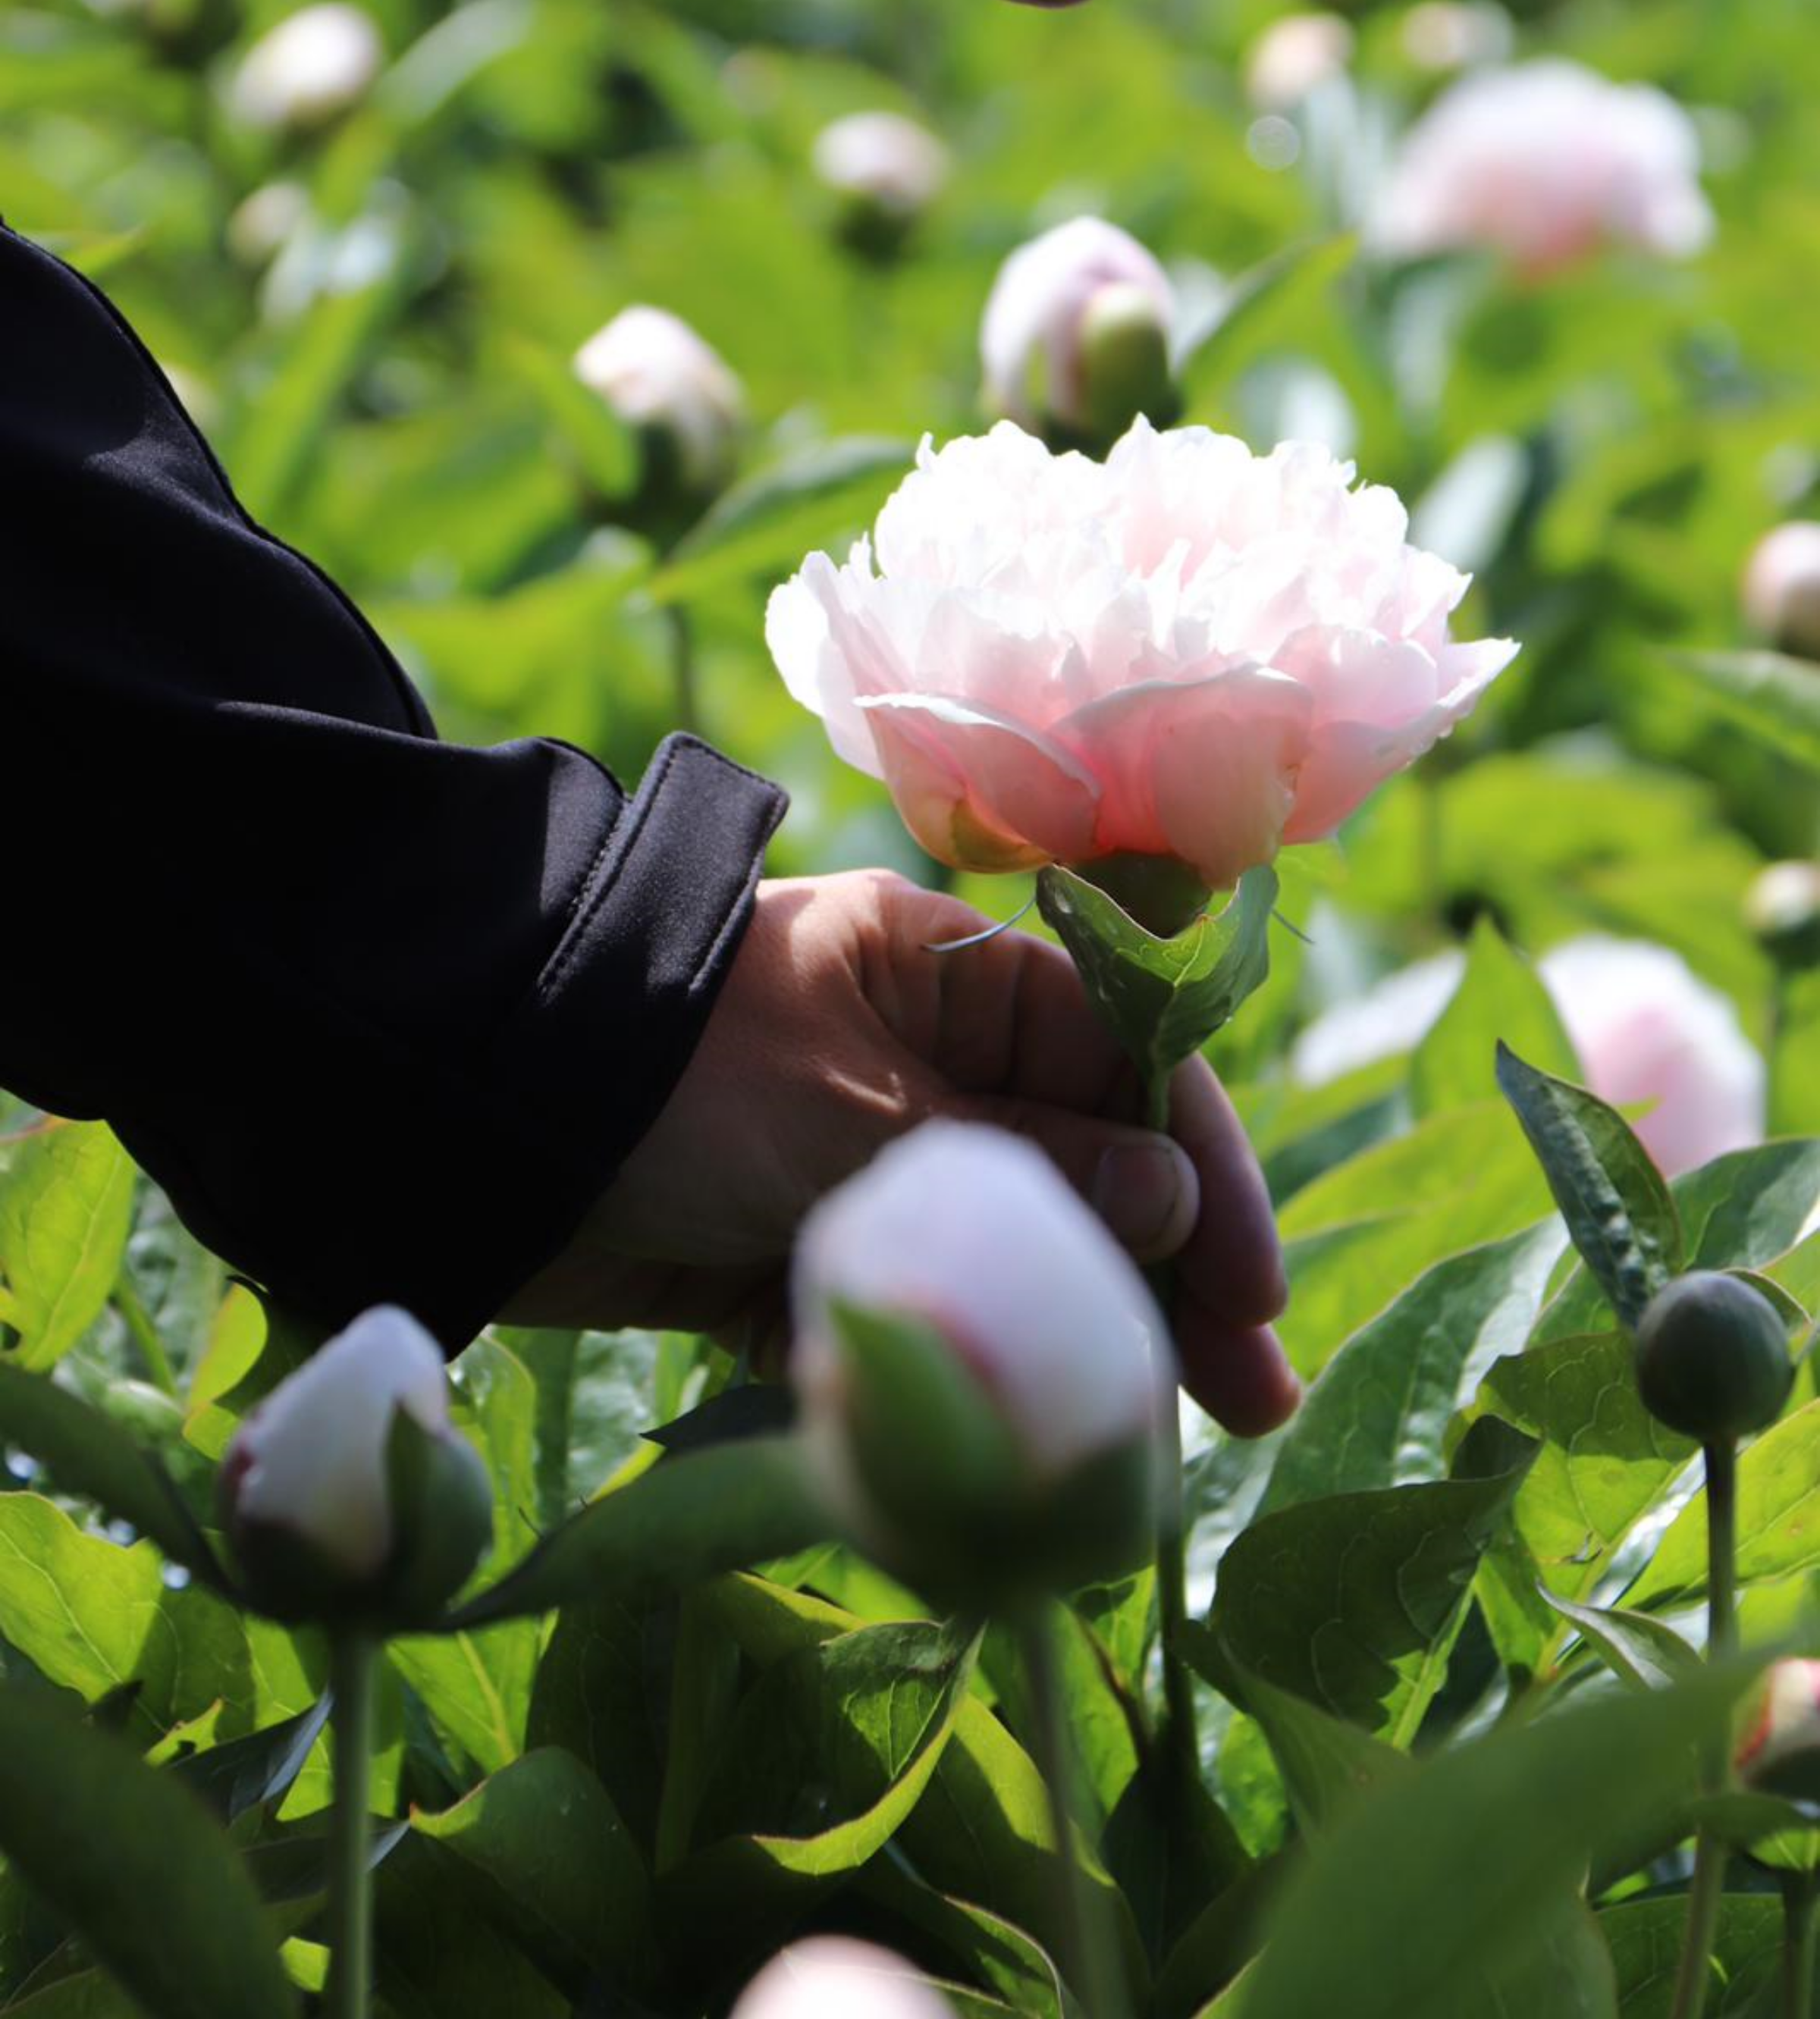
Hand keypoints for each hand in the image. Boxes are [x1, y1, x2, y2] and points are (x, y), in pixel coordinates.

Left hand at [503, 867, 1300, 1437]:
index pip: (1121, 1056)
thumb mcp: (857, 1107)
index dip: (1203, 1164)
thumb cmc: (676, 1068)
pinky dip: (964, 1378)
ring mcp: (865, 1162)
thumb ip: (1014, 1160)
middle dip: (1169, 1275)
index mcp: (945, 973)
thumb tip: (1170, 1200)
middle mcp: (922, 1060)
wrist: (472, 1120)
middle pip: (1085, 1167)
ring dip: (1082, 1341)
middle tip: (1252, 1396)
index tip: (1253, 1283)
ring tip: (1158, 1450)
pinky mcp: (801, 1259)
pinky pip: (916, 1321)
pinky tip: (1025, 1449)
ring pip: (1011, 1257)